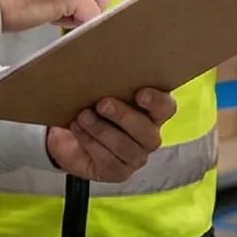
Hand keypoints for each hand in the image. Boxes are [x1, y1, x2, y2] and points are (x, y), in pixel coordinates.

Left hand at [46, 88, 176, 183]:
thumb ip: (109, 83)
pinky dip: (90, 143)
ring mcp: (136, 157)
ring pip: (126, 147)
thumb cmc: (91, 106)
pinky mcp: (119, 172)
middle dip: (123, 116)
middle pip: (147, 131)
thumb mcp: (100, 91)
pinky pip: (109, 161)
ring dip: (102, 130)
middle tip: (102, 104)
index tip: (140, 93)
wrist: (70, 131)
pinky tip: (78, 129)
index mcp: (152, 112)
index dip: (156, 102)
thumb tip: (98, 64)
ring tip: (82, 117)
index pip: (166, 107)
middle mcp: (149, 136)